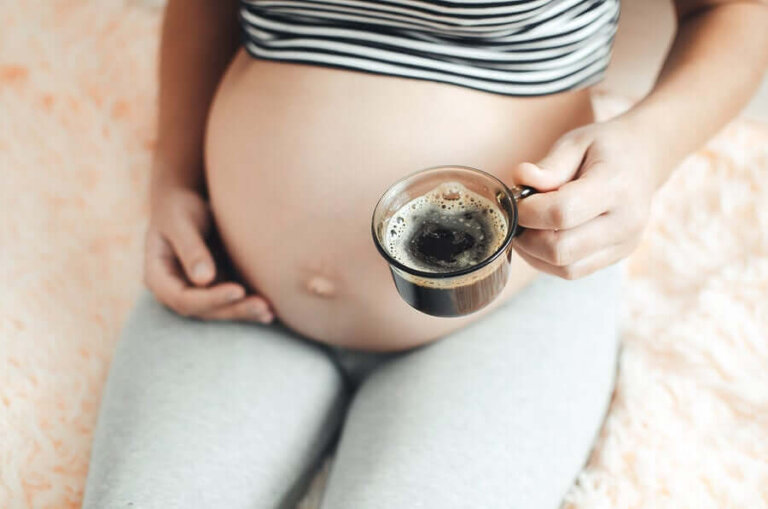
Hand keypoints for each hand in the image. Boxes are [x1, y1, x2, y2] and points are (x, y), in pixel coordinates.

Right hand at [143, 185, 273, 322]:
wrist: (188, 200)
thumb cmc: (180, 207)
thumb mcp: (180, 222)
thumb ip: (191, 248)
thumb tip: (204, 280)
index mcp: (158, 276)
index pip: (182, 299)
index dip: (210, 299)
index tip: (238, 291)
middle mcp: (176, 290)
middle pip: (203, 311)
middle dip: (233, 310)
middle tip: (263, 306)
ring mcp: (195, 292)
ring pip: (220, 310)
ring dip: (244, 313)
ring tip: (269, 311)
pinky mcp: (214, 288)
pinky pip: (231, 303)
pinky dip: (249, 307)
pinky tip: (271, 312)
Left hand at [510, 120, 662, 279]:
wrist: (644, 159)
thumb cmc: (605, 148)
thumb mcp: (576, 142)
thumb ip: (548, 165)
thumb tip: (521, 180)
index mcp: (617, 186)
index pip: (562, 213)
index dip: (528, 211)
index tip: (515, 200)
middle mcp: (626, 222)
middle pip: (561, 249)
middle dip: (527, 237)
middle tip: (516, 217)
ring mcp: (624, 244)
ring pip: (565, 268)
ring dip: (534, 253)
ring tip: (526, 227)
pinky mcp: (616, 257)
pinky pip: (572, 271)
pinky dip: (546, 260)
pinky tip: (539, 238)